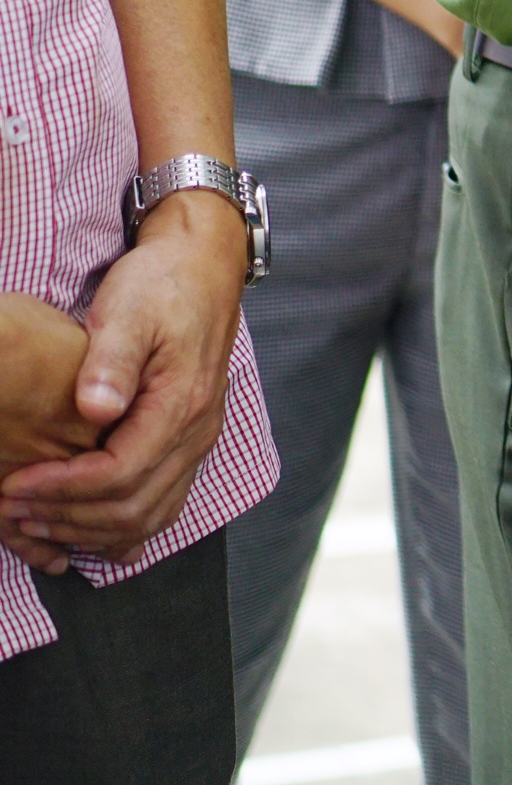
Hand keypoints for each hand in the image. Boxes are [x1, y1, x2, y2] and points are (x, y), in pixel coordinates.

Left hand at [0, 195, 243, 569]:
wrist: (203, 269)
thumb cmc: (162, 285)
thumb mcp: (129, 309)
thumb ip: (112, 359)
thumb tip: (96, 408)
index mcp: (182, 403)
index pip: (121, 472)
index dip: (64, 489)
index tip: (15, 486)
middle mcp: (197, 432)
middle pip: (134, 506)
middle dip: (67, 517)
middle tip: (11, 509)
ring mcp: (198, 440)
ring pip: (150, 516)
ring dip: (90, 530)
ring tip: (36, 523)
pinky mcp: (190, 442)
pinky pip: (162, 505)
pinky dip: (121, 528)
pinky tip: (85, 530)